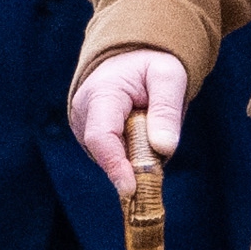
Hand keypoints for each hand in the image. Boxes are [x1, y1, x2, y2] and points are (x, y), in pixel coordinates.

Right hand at [71, 49, 187, 197]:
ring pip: (112, 159)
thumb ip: (166, 109)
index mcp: (101, 94)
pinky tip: (141, 134)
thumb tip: (164, 148)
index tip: (131, 189)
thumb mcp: (167, 76)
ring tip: (151, 126)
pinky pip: (114, 157)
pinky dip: (132, 155)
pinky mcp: (90, 140)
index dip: (115, 166)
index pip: (101, 137)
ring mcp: (83, 128)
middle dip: (135, 164)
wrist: (129, 59)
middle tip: (161, 151)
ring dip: (137, 156)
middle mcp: (84, 114)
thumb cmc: (149, 65)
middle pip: (107, 154)